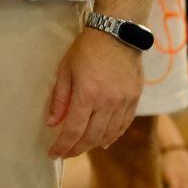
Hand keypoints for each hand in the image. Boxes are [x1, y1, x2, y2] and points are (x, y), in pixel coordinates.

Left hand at [46, 25, 143, 157]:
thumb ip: (59, 99)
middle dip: (76, 149)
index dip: (63, 146)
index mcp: (87, 94)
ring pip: (109, 134)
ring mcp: (123, 103)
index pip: (73, 130)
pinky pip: (123, 125)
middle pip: (91, 137)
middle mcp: (107, 103)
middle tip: (65, 153)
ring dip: (93, 145)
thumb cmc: (86, 49)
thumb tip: (52, 123)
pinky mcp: (134, 100)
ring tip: (80, 147)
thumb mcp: (65, 70)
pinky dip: (112, 136)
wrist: (117, 34)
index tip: (53, 153)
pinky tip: (104, 141)